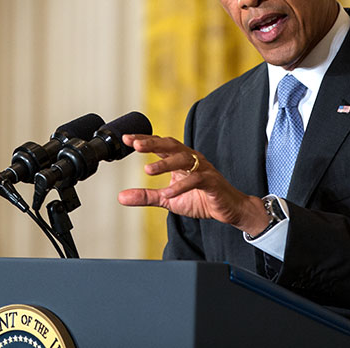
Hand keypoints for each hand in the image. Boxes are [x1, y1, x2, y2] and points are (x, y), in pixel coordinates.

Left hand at [117, 134, 268, 235]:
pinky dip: (182, 186)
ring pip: (183, 160)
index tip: (125, 138)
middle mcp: (191, 159)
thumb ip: (146, 196)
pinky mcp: (212, 182)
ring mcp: (203, 169)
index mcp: (179, 159)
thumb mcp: (168, 199)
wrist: (229, 209)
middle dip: (153, 143)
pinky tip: (169, 193)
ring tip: (148, 170)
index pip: (160, 145)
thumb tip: (121, 197)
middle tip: (135, 144)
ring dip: (165, 164)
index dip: (144, 140)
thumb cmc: (200, 199)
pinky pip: (196, 180)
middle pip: (171, 145)